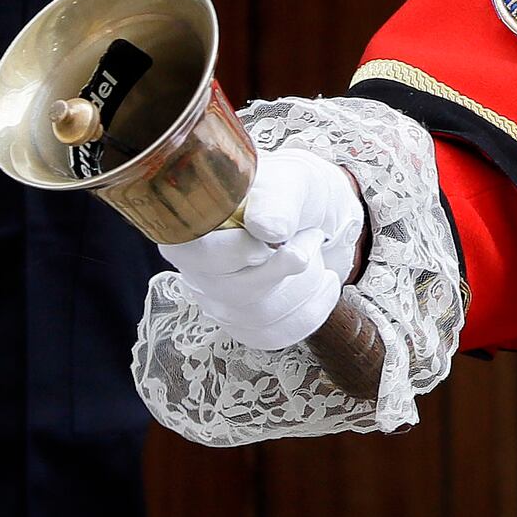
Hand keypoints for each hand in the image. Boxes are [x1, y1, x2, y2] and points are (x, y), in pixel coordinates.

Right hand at [159, 145, 365, 351]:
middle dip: (286, 266)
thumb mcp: (292, 182)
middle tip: (311, 235)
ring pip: (261, 316)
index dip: (239, 252)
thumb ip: (278, 200)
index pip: (196, 255)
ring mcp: (218, 301)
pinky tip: (324, 282)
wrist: (313, 214)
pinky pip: (277, 333)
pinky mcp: (243, 323)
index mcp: (193, 226)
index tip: (274, 238)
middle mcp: (196, 269)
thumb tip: (266, 229)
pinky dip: (312, 308)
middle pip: (234, 291)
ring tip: (315, 252)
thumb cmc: (293, 193)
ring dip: (305, 284)